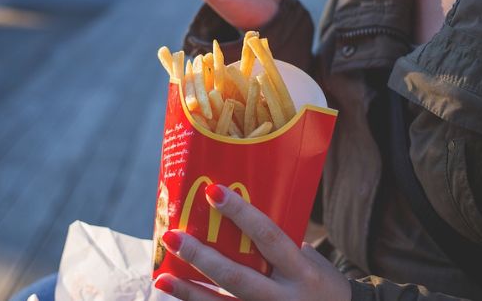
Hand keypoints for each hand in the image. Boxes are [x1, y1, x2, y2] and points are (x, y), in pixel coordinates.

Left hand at [154, 184, 350, 300]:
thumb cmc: (320, 283)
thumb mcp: (309, 261)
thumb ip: (277, 245)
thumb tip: (235, 216)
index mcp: (301, 270)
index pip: (269, 236)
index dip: (241, 214)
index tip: (213, 191)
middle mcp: (284, 297)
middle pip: (236, 276)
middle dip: (201, 257)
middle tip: (173, 236)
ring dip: (188, 291)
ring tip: (162, 275)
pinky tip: (177, 295)